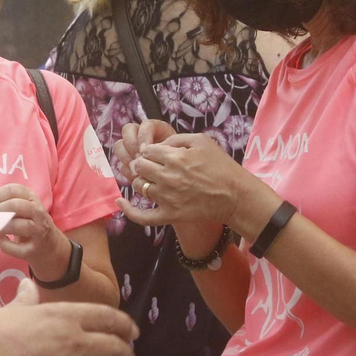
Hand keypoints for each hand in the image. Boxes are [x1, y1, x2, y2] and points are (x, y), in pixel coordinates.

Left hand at [0, 183, 66, 270]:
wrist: (51, 247)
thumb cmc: (31, 224)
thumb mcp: (22, 209)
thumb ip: (4, 202)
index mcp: (32, 199)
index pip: (13, 190)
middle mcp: (38, 213)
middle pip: (15, 205)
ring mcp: (38, 231)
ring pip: (17, 225)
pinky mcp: (34, 250)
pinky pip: (16, 247)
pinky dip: (5, 244)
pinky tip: (2, 240)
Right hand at [113, 119, 176, 179]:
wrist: (176, 173)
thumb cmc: (178, 159)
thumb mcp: (176, 151)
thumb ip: (163, 149)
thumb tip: (146, 152)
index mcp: (154, 128)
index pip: (145, 125)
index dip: (144, 136)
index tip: (146, 150)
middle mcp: (140, 134)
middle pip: (127, 130)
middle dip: (132, 145)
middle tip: (139, 158)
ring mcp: (131, 147)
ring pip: (119, 145)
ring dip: (126, 157)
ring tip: (136, 167)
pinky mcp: (128, 161)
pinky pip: (120, 162)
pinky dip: (126, 168)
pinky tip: (134, 174)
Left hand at [119, 133, 254, 226]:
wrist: (235, 196)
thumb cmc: (221, 166)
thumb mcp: (202, 141)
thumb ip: (177, 138)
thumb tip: (158, 144)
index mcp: (175, 157)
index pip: (147, 150)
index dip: (151, 151)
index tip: (158, 154)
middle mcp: (168, 177)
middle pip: (140, 167)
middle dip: (144, 164)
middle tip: (154, 166)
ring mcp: (167, 198)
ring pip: (140, 186)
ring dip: (143, 181)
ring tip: (152, 180)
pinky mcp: (169, 215)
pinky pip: (143, 216)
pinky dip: (129, 210)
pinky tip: (120, 203)